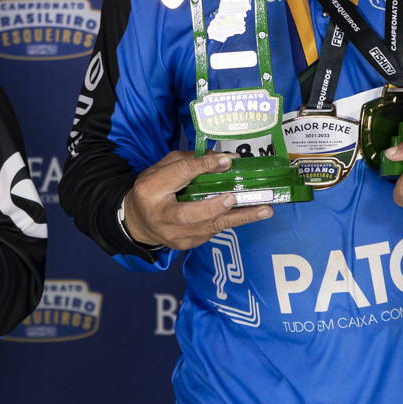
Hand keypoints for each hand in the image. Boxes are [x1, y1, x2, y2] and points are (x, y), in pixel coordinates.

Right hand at [121, 150, 272, 251]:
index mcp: (151, 189)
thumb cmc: (153, 189)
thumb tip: (223, 159)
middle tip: (233, 198)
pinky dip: (232, 221)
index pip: (179, 175)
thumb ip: (189, 161)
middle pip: (189, 214)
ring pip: (209, 227)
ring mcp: (175, 235)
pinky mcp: (187, 244)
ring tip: (264, 209)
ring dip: (239, 217)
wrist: (138, 222)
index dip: (203, 167)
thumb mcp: (162, 168)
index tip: (227, 160)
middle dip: (213, 206)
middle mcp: (161, 216)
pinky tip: (252, 213)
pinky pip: (213, 231)